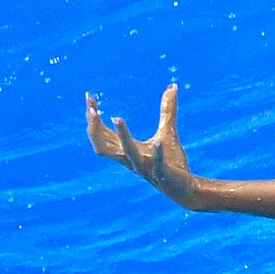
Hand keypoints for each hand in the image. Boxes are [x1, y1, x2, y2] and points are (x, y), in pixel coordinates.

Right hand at [86, 84, 198, 208]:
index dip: (93, 118)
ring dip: (122, 136)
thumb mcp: (167, 132)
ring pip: (126, 154)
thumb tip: (173, 85)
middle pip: (103, 145)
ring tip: (117, 118)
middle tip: (92, 109)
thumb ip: (167, 110)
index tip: (89, 97)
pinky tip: (157, 143)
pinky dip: (156, 153)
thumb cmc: (171, 161)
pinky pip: (157, 164)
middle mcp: (130, 159)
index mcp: (127, 150)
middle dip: (95, 127)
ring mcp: (145, 167)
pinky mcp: (162, 173)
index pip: (102, 134)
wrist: (185, 188)